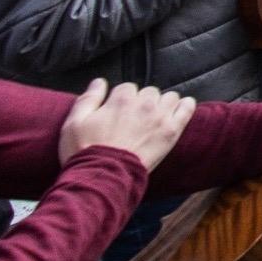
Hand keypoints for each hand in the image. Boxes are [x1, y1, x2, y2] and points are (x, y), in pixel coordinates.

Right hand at [59, 77, 195, 170]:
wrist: (103, 177)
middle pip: (149, 92)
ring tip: (154, 119)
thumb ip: (89, 99)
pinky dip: (185, 106)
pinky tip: (180, 110)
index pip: (127, 88)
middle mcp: (143, 104)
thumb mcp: (74, 123)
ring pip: (169, 97)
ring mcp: (160, 117)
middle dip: (142, 102)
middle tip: (134, 120)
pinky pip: (187, 108)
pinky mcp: (172, 131)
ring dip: (162, 104)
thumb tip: (99, 82)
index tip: (118, 112)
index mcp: (120, 99)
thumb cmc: (85, 152)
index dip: (121, 100)